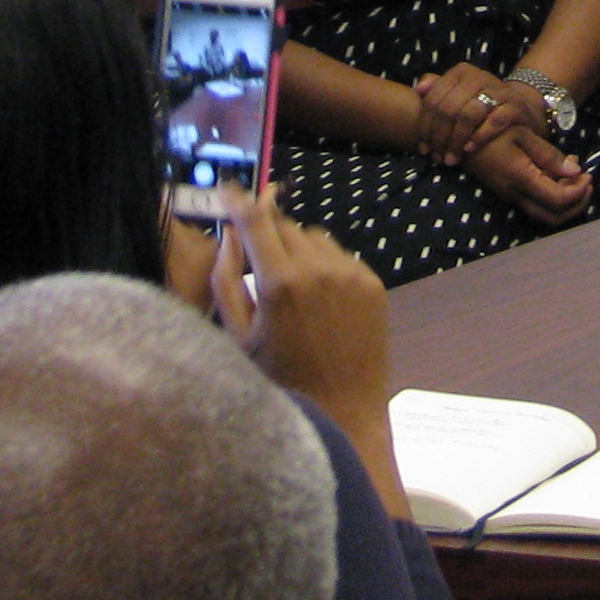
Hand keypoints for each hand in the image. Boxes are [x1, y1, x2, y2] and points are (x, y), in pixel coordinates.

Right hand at [211, 193, 408, 516]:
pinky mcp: (373, 282)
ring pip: (314, 238)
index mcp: (279, 284)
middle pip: (285, 224)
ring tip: (288, 287)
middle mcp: (318, 269)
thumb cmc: (279, 382)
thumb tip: (227, 235)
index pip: (256, 220)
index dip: (239, 200)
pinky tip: (316, 300)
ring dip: (296, 249)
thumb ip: (226, 280)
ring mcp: (351, 274)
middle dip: (267, 230)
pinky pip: (340, 257)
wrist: (344, 412)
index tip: (229, 187)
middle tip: (255, 253)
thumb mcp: (239, 337)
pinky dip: (323, 265)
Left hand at [410, 62, 547, 164]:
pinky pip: (495, 120)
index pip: (434, 99)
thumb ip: (437, 90)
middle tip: (437, 157)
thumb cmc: (482, 104)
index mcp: (461, 72)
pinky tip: (469, 149)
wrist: (521, 107)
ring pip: (469, 114)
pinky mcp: (515, 106)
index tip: (423, 148)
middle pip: (449, 108)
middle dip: (439, 137)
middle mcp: (479, 77)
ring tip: (451, 159)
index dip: (425, 126)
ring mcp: (499, 90)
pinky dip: (480, 136)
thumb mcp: (459, 94)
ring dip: (456, 140)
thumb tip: (418, 89)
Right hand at [468, 124, 593, 226]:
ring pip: (545, 214)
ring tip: (575, 175)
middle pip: (553, 217)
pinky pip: (536, 204)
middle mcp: (515, 194)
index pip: (558, 199)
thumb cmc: (492, 129)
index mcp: (521, 179)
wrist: (461, 134)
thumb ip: (549, 155)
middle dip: (577, 204)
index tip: (588, 173)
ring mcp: (511, 196)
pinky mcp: (508, 192)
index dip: (578, 191)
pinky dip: (553, 195)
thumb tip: (576, 171)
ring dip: (566, 200)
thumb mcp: (523, 134)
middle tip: (587, 181)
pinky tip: (558, 172)